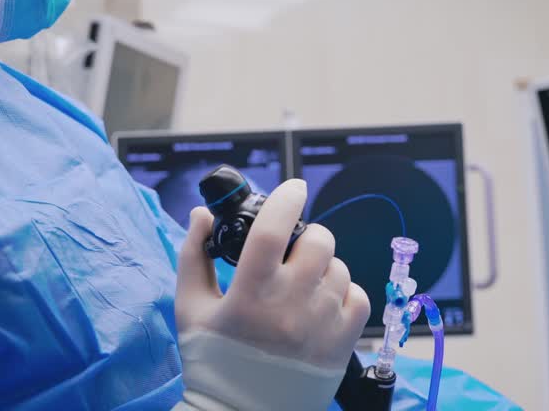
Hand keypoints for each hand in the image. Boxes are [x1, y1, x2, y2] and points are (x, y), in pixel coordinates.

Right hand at [177, 179, 369, 368]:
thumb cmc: (212, 361)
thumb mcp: (190, 308)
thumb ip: (193, 255)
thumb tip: (202, 214)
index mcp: (250, 294)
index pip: (274, 230)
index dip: (287, 199)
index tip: (294, 187)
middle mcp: (290, 306)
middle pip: (319, 242)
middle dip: (306, 237)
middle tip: (291, 253)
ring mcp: (321, 326)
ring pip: (339, 268)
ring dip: (323, 267)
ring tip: (301, 286)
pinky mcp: (342, 344)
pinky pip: (358, 297)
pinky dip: (343, 293)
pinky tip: (321, 304)